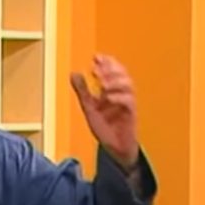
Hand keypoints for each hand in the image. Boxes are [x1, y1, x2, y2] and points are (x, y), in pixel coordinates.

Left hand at [70, 54, 138, 168]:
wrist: (114, 147)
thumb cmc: (105, 126)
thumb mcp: (89, 107)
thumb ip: (83, 91)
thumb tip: (74, 73)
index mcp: (113, 90)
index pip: (113, 71)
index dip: (107, 62)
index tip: (96, 57)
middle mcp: (121, 94)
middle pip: (122, 75)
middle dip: (110, 69)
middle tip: (96, 69)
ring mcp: (127, 104)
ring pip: (128, 86)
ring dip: (115, 81)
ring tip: (101, 82)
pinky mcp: (131, 115)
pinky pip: (129, 102)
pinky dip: (118, 97)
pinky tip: (107, 97)